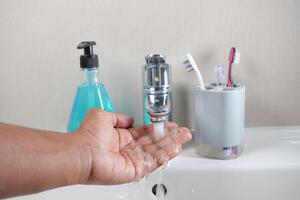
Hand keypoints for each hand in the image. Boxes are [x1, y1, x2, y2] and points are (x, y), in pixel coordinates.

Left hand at [74, 109, 191, 184]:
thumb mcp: (103, 116)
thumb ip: (119, 117)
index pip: (145, 132)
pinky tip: (175, 149)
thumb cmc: (88, 136)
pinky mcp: (134, 170)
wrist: (83, 152)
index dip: (158, 128)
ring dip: (171, 145)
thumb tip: (129, 118)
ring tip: (183, 138)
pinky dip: (165, 156)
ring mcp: (132, 160)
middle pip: (154, 142)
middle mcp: (128, 148)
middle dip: (169, 136)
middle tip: (182, 132)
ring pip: (156, 152)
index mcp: (122, 137)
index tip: (169, 124)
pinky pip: (153, 163)